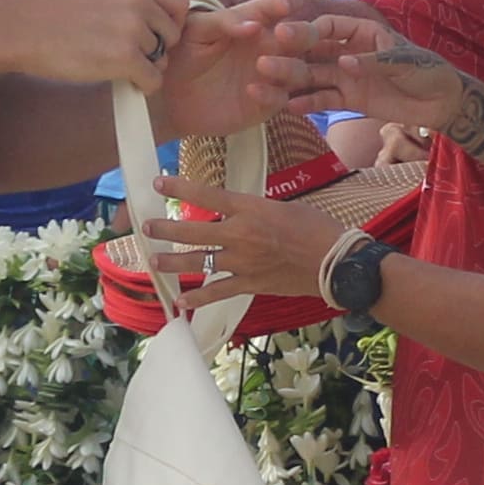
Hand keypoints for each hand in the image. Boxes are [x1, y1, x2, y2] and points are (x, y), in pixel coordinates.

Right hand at [20, 0, 205, 90]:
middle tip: (128, 53)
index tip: (152, 35)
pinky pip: (154, 80)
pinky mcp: (125, 57)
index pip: (179, 4)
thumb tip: (164, 23)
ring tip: (113, 62)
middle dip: (157, 48)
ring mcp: (133, 28)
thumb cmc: (58, 14)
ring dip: (144, 66)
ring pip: (162, 59)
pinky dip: (141, 85)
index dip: (169, 24)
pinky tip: (120, 79)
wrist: (25, 29)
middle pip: (173, 34)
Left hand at [147, 0, 296, 136]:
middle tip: (282, 33)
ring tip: (261, 64)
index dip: (288, 1)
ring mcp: (272, 75)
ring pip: (299, 70)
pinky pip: (280, 99)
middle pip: (304, 36)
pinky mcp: (266, 104)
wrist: (169, 94)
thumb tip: (254, 24)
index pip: (282, 4)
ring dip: (287, 66)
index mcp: (257, 20)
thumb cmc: (185, 53)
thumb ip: (224, 22)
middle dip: (301, 32)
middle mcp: (271, 46)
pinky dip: (271, 94)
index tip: (286, 3)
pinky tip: (251, 90)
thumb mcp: (197, 30)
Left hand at [153, 177, 356, 308]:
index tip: (159, 182)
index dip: (179, 188)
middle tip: (148, 227)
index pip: (206, 195)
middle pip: (193, 230)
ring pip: (199, 262)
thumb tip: (238, 214)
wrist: (335, 261)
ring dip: (173, 262)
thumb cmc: (316, 228)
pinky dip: (198, 299)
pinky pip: (218, 292)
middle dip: (166, 228)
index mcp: (250, 209)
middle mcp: (240, 234)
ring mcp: (243, 261)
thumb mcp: (282, 207)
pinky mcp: (250, 284)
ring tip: (155, 261)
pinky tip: (182, 302)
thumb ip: (254, 210)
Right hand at [257, 7, 465, 131]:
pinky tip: (285, 107)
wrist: (440, 102)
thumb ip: (375, 61)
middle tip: (262, 62)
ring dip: (289, 81)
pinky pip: (323, 100)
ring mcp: (345, 75)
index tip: (283, 35)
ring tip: (262, 86)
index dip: (308, 31)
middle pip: (313, 52)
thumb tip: (344, 63)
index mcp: (361, 32)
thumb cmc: (427, 72)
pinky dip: (306, 104)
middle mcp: (347, 51)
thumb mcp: (406, 63)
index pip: (328, 27)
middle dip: (289, 57)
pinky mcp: (348, 98)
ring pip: (312, 76)